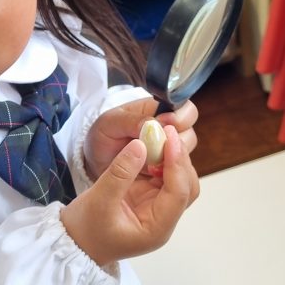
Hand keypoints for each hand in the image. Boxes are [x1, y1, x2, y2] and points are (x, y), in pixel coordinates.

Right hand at [61, 125, 199, 265]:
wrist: (74, 243)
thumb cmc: (86, 230)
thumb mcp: (98, 200)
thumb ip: (120, 173)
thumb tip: (141, 144)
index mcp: (157, 228)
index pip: (179, 193)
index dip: (177, 163)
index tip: (169, 138)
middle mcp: (162, 219)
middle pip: (186, 186)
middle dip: (178, 159)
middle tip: (164, 133)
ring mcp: (156, 208)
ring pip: (177, 179)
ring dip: (170, 157)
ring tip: (156, 136)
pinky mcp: (147, 198)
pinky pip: (162, 175)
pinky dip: (159, 159)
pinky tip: (149, 146)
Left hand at [84, 98, 198, 178]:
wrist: (95, 159)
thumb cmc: (102, 135)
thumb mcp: (110, 123)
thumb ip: (132, 121)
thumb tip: (156, 124)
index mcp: (158, 110)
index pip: (186, 111)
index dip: (180, 119)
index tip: (166, 127)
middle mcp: (168, 131)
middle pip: (189, 134)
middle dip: (176, 143)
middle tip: (155, 147)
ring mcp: (168, 151)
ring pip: (184, 155)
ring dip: (169, 159)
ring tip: (148, 161)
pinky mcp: (165, 171)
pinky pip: (176, 173)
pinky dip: (165, 174)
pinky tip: (149, 173)